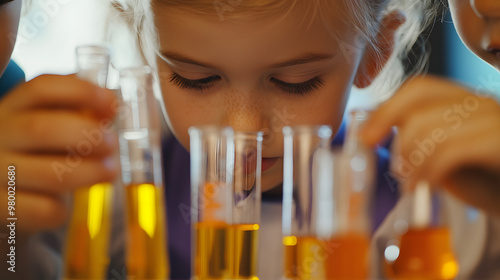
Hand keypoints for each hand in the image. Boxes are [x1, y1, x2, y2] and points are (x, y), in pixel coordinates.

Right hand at [0, 74, 118, 232]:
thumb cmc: (32, 155)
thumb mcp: (45, 126)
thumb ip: (74, 112)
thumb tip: (111, 105)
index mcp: (13, 109)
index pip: (42, 89)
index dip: (82, 92)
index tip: (112, 104)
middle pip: (42, 129)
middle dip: (88, 136)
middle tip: (112, 144)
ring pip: (49, 173)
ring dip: (89, 173)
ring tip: (108, 171)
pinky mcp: (0, 207)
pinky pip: (41, 210)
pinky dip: (62, 210)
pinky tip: (64, 206)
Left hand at [361, 75, 499, 215]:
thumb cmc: (486, 181)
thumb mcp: (444, 156)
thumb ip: (417, 137)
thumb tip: (372, 131)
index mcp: (465, 100)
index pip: (418, 88)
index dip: (385, 111)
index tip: (366, 138)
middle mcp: (480, 102)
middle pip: (417, 104)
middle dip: (398, 141)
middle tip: (400, 172)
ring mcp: (493, 119)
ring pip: (427, 126)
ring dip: (411, 161)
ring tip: (414, 184)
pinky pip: (451, 150)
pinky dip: (430, 172)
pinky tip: (429, 187)